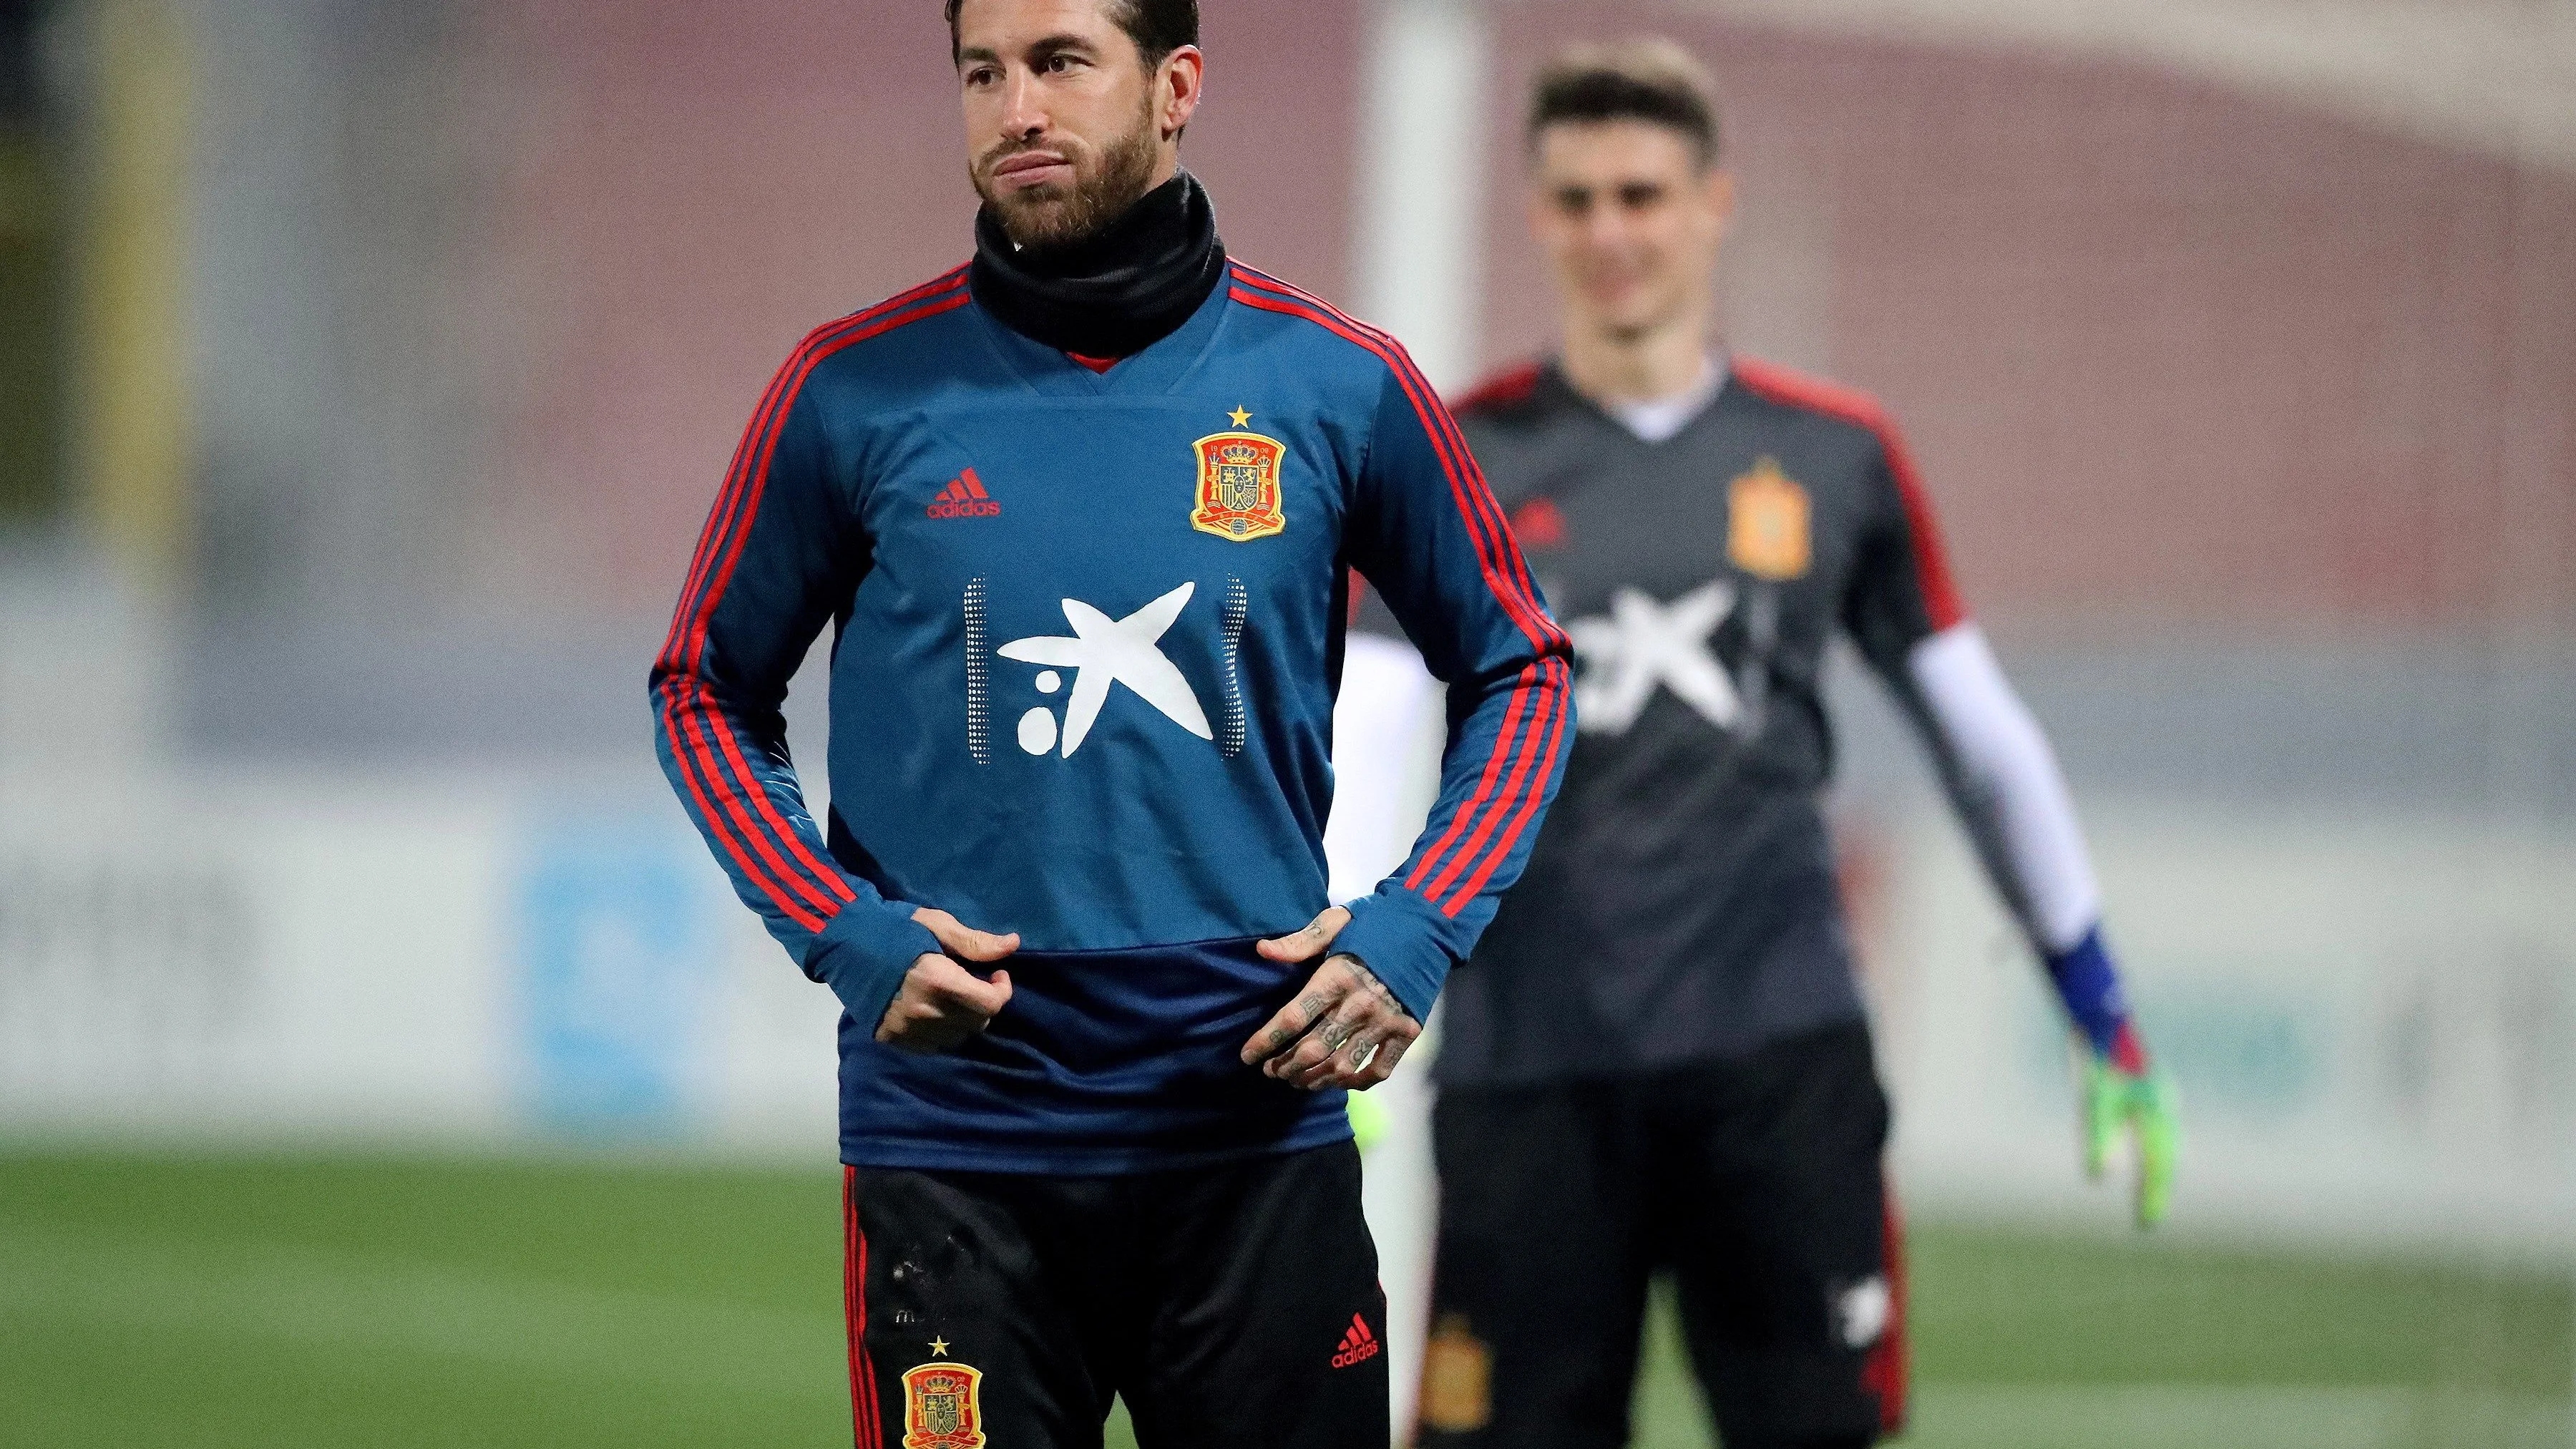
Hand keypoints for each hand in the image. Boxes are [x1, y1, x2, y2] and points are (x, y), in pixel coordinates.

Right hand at [874, 908, 1018, 1053]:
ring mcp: (906, 1029)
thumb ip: (975, 942)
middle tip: (975, 983)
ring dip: (964, 1019)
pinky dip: (941, 1030)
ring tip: (954, 997)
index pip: (991, 1004)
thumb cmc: (894, 928)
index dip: (1002, 990)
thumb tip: (1013, 945)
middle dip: (985, 1003)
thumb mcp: (937, 924)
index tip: (997, 974)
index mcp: (939, 982)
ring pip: (956, 1037)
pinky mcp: (890, 1038)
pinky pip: (931, 1045)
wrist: (842, 943)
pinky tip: (934, 1009)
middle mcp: (925, 1012)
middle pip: (977, 1023)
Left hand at [1240, 907, 1419, 1090]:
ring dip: (1314, 1079)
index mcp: (1338, 974)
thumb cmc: (1376, 922)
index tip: (1247, 1055)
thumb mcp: (1336, 922)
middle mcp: (1361, 1003)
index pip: (1294, 1016)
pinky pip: (1378, 1071)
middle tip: (1271, 1071)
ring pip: (1342, 1066)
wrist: (1430, 925)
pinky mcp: (1407, 1032)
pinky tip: (1338, 1080)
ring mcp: (1386, 1021)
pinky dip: (1356, 1082)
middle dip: (1285, 1066)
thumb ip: (1300, 942)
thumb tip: (1263, 950)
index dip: (1267, 1040)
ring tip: (1297, 1080)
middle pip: (1314, 1048)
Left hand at [2081, 1045, 2178, 1227]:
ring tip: (2150, 1198)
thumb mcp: (2095, 1102)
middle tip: (2148, 1220)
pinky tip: (2140, 1163)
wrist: (2103, 1018)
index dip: (2153, 1196)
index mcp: (2158, 1112)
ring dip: (2156, 1172)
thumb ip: (2100, 1138)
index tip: (2146, 1224)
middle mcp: (2164, 1108)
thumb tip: (2100, 1176)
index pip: (2159, 1165)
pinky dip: (2150, 1152)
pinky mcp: (2147, 1093)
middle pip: (2165, 1158)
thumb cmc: (2099, 1061)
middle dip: (2157, 1188)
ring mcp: (2158, 1099)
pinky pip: (2154, 1132)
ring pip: (2162, 1145)